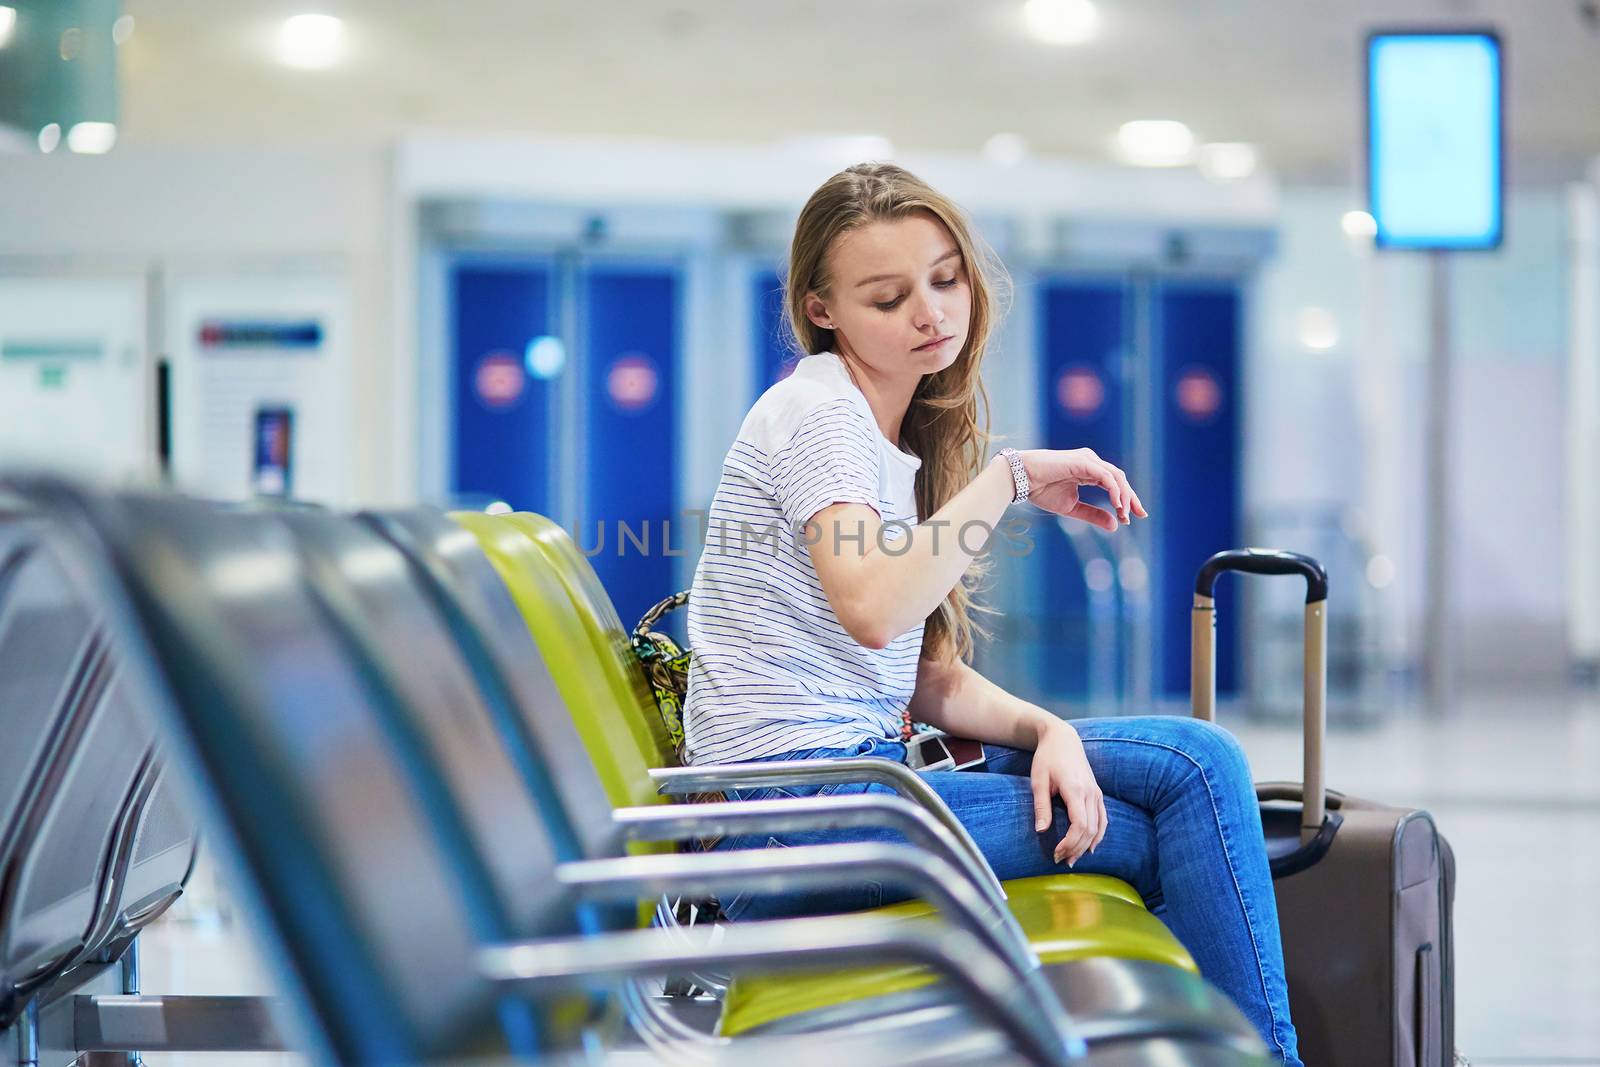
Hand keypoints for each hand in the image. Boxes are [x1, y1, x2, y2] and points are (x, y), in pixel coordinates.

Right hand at [1021, 448, 1147, 532]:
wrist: (1021, 479)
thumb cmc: (1041, 490)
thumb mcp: (1072, 508)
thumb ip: (1093, 514)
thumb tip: (1115, 526)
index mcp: (1088, 470)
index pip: (1114, 483)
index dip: (1126, 499)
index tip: (1135, 516)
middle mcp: (1091, 462)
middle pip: (1120, 479)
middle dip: (1131, 498)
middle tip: (1140, 515)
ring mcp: (1088, 459)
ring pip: (1116, 477)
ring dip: (1124, 496)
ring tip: (1125, 514)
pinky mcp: (1083, 461)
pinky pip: (1106, 476)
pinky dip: (1114, 491)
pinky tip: (1117, 505)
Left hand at [1030, 721, 1108, 866]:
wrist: (1062, 739)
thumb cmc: (1047, 758)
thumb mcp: (1038, 781)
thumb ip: (1041, 806)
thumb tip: (1041, 831)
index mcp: (1076, 790)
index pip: (1080, 825)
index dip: (1069, 844)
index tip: (1056, 853)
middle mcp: (1091, 793)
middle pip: (1090, 830)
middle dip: (1076, 849)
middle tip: (1060, 860)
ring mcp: (1097, 793)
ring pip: (1099, 827)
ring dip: (1087, 845)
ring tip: (1072, 858)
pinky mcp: (1098, 793)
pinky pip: (1103, 819)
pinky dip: (1098, 835)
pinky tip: (1089, 847)